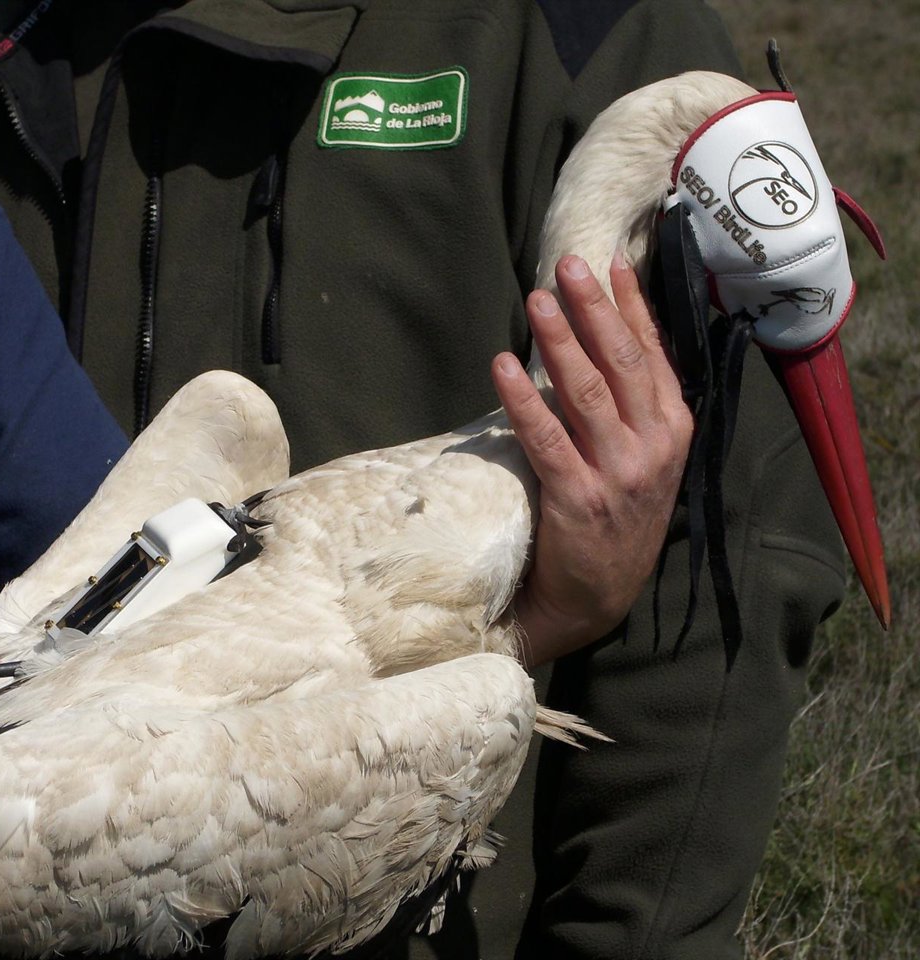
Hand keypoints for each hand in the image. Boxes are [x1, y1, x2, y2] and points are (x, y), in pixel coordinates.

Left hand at [492, 253, 692, 665]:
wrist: (595, 598)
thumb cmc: (614, 518)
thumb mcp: (642, 459)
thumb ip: (630, 406)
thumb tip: (603, 341)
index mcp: (672, 431)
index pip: (653, 356)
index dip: (631, 308)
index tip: (609, 264)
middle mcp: (653, 448)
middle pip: (623, 364)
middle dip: (595, 310)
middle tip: (568, 265)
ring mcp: (619, 475)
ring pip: (589, 394)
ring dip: (562, 342)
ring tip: (538, 300)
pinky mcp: (579, 500)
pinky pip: (547, 439)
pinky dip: (524, 399)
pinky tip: (503, 366)